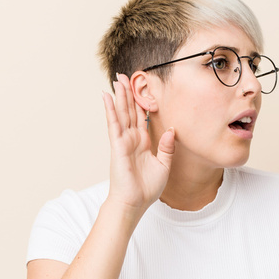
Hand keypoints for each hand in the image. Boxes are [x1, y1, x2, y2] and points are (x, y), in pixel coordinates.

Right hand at [102, 73, 174, 217]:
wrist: (134, 203)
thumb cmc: (146, 189)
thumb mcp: (164, 166)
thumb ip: (167, 147)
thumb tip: (171, 129)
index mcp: (143, 142)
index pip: (141, 117)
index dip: (141, 102)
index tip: (140, 88)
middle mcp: (132, 139)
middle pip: (130, 110)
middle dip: (127, 93)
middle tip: (125, 76)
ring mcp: (123, 141)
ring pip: (122, 113)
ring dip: (119, 95)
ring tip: (117, 79)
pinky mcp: (117, 145)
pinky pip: (114, 124)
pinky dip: (110, 109)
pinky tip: (107, 96)